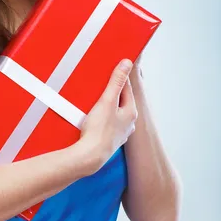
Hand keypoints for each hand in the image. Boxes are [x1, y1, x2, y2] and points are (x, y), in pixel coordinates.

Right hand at [75, 60, 137, 174]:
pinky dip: (103, 118)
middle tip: (102, 83)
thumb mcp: (107, 101)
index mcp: (131, 112)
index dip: (119, 77)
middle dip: (112, 92)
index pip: (127, 88)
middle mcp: (128, 123)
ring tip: (96, 100)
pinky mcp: (109, 140)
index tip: (114, 67)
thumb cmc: (99, 130)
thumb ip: (116, 82)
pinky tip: (94, 118)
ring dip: (107, 106)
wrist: (89, 157)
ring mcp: (119, 133)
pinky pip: (108, 124)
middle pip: (121, 101)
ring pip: (115, 114)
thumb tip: (127, 63)